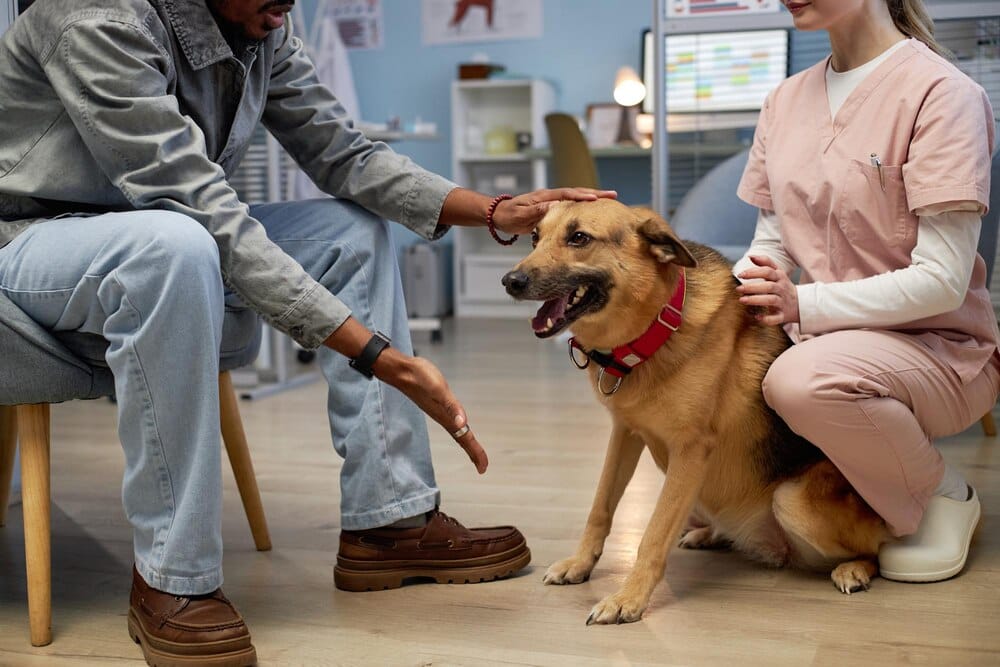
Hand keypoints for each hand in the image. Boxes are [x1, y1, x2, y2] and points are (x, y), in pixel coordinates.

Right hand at [374, 348, 487, 473]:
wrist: (402, 371)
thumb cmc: (420, 378)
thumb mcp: (439, 390)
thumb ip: (451, 407)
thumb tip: (463, 424)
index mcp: (447, 417)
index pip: (465, 439)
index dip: (475, 453)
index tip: (483, 468)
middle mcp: (444, 418)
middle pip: (462, 439)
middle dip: (473, 453)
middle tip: (482, 467)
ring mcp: (440, 412)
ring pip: (457, 432)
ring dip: (466, 443)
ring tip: (473, 452)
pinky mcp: (437, 404)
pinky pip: (453, 422)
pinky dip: (459, 428)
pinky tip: (460, 427)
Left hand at [492, 188, 616, 234]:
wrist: (498, 215)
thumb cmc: (507, 215)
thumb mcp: (520, 215)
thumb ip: (537, 210)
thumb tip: (555, 206)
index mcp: (544, 197)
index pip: (567, 194)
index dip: (582, 196)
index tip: (597, 198)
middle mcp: (550, 197)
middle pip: (576, 192)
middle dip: (595, 193)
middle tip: (613, 195)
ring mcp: (551, 202)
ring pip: (575, 198)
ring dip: (591, 198)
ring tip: (609, 200)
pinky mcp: (550, 209)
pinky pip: (570, 206)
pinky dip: (582, 206)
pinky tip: (591, 210)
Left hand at [736, 255, 799, 325]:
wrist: (803, 304)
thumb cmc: (784, 287)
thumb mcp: (778, 273)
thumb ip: (766, 263)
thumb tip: (751, 256)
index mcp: (780, 278)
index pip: (768, 271)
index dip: (754, 272)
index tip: (740, 274)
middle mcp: (782, 289)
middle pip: (768, 286)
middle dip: (752, 287)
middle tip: (738, 289)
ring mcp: (783, 302)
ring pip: (771, 300)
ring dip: (756, 300)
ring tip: (742, 300)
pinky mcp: (783, 315)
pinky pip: (776, 318)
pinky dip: (767, 318)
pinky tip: (757, 317)